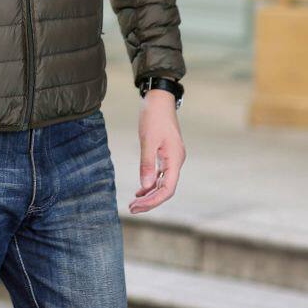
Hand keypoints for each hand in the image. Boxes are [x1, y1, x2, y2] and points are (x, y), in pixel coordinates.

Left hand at [129, 90, 185, 213]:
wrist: (159, 99)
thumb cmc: (153, 116)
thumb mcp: (147, 140)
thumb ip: (147, 164)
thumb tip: (146, 186)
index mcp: (175, 159)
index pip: (167, 189)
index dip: (153, 201)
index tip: (136, 206)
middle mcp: (176, 161)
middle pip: (166, 189)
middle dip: (149, 201)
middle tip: (131, 208)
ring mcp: (173, 158)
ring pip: (163, 183)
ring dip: (150, 194)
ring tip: (134, 203)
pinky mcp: (167, 154)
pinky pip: (161, 174)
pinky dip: (151, 183)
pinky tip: (141, 189)